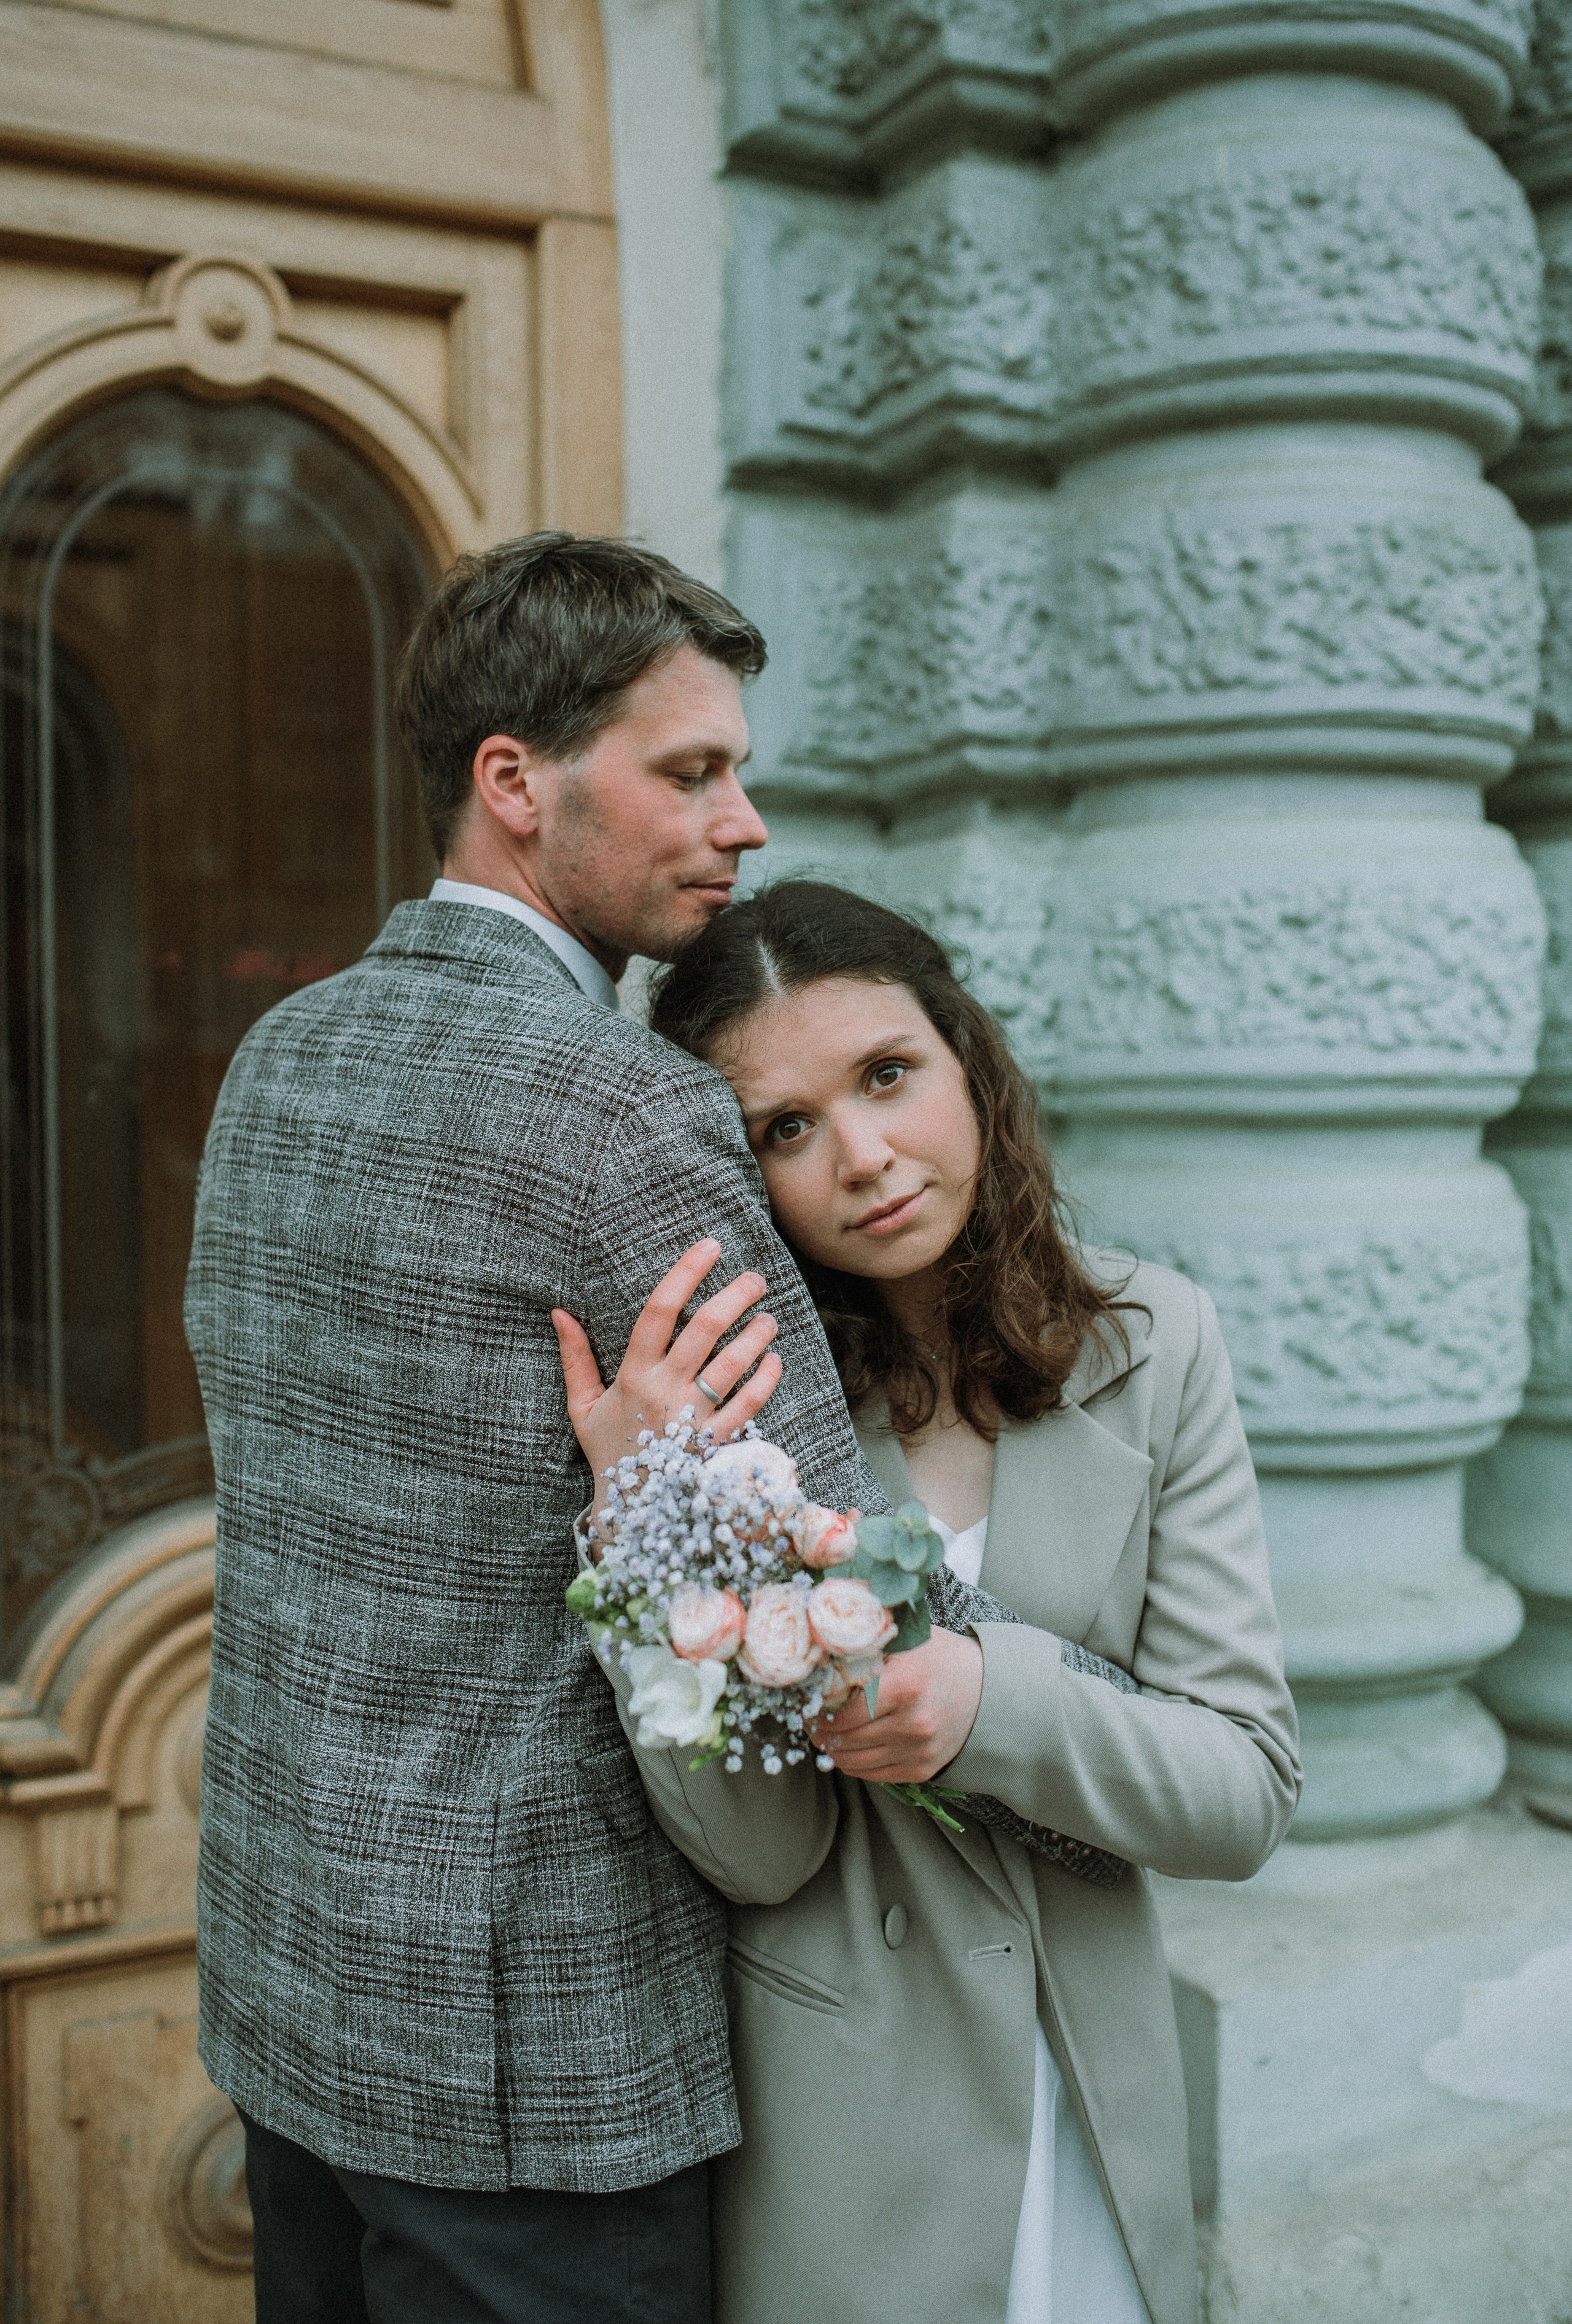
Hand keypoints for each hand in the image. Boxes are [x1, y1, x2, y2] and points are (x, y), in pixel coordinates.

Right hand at [552, 1239, 782, 1521]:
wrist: (633, 1513)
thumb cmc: (610, 1451)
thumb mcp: (582, 1406)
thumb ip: (574, 1357)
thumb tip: (559, 1312)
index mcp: (631, 1376)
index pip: (658, 1311)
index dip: (685, 1273)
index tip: (710, 1246)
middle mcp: (664, 1392)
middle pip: (704, 1329)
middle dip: (736, 1295)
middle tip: (756, 1279)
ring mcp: (693, 1418)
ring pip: (733, 1364)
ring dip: (757, 1334)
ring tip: (769, 1317)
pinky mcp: (717, 1444)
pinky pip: (750, 1404)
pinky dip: (767, 1378)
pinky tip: (775, 1360)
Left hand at [812, 1628, 983, 1785]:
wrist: (988, 1691)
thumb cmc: (940, 1659)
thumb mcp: (908, 1639)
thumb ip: (869, 1643)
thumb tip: (822, 1648)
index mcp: (906, 1685)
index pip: (843, 1710)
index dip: (819, 1709)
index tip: (808, 1702)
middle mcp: (913, 1723)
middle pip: (845, 1738)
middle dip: (820, 1730)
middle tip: (810, 1718)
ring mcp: (918, 1751)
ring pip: (853, 1761)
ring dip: (833, 1748)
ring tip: (825, 1732)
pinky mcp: (922, 1770)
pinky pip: (871, 1774)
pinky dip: (853, 1762)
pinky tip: (849, 1745)